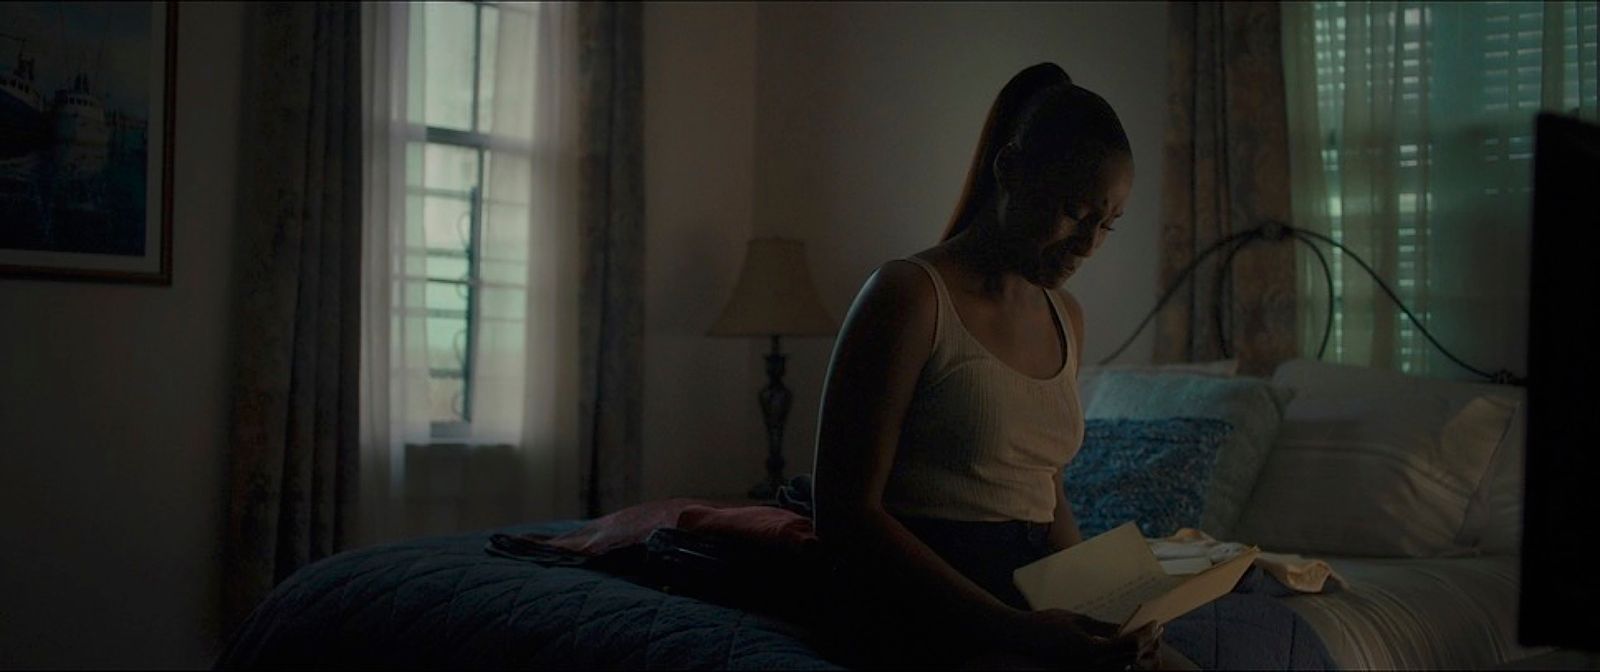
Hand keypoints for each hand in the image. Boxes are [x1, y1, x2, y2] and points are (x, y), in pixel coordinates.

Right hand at [1006, 609, 1162, 669]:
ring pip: (1121, 667)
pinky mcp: (1079, 671)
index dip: (1145, 633)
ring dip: (1136, 654)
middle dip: (1146, 644)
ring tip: (1146, 640)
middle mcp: (1091, 665)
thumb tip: (1126, 628)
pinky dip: (1121, 659)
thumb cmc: (1046, 623)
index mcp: (1092, 650)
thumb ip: (1103, 626)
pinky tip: (1125, 649)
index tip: (1156, 623)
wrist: (1020, 637)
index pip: (1129, 643)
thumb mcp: (1077, 620)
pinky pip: (1108, 669)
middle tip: (1158, 631)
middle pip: (1129, 658)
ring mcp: (1085, 671)